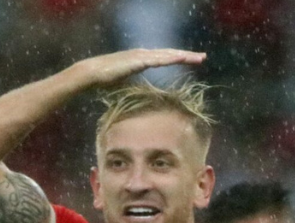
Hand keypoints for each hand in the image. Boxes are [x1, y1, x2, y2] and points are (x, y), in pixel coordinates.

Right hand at [74, 49, 205, 86]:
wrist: (92, 74)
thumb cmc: (104, 81)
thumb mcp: (124, 83)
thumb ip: (133, 85)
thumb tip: (137, 97)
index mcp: (141, 58)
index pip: (164, 57)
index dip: (178, 58)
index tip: (191, 60)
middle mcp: (143, 54)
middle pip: (170, 54)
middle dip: (187, 55)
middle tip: (202, 57)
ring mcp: (141, 55)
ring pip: (167, 55)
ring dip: (184, 56)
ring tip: (198, 58)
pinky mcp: (138, 60)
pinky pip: (159, 59)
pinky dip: (171, 58)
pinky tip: (182, 58)